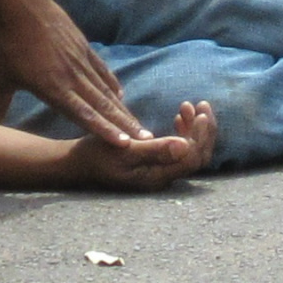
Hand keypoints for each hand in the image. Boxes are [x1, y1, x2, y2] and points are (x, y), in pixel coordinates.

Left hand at [0, 0, 147, 148]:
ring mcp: (81, 62)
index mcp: (54, 89)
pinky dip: (112, 84)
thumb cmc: (8, 45)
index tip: (124, 144)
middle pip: (103, 106)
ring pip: (106, 90)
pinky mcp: (83, 48)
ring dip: (122, 109)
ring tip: (138, 123)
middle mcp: (73, 78)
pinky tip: (120, 94)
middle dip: (124, 124)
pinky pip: (102, 71)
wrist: (23, 7)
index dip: (104, 131)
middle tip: (146, 139)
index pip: (84, 115)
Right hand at [65, 101, 217, 186]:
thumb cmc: (97, 155)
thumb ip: (154, 149)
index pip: (193, 159)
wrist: (78, 163)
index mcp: (157, 177)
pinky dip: (183, 131)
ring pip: (190, 151)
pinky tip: (178, 117)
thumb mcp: (124, 149)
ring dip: (195, 129)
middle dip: (205, 131)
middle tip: (203, 106)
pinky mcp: (156, 162)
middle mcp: (163, 177)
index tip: (201, 113)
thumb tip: (185, 146)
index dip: (201, 136)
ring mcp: (161, 170)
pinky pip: (179, 148)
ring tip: (189, 106)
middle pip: (198, 157)